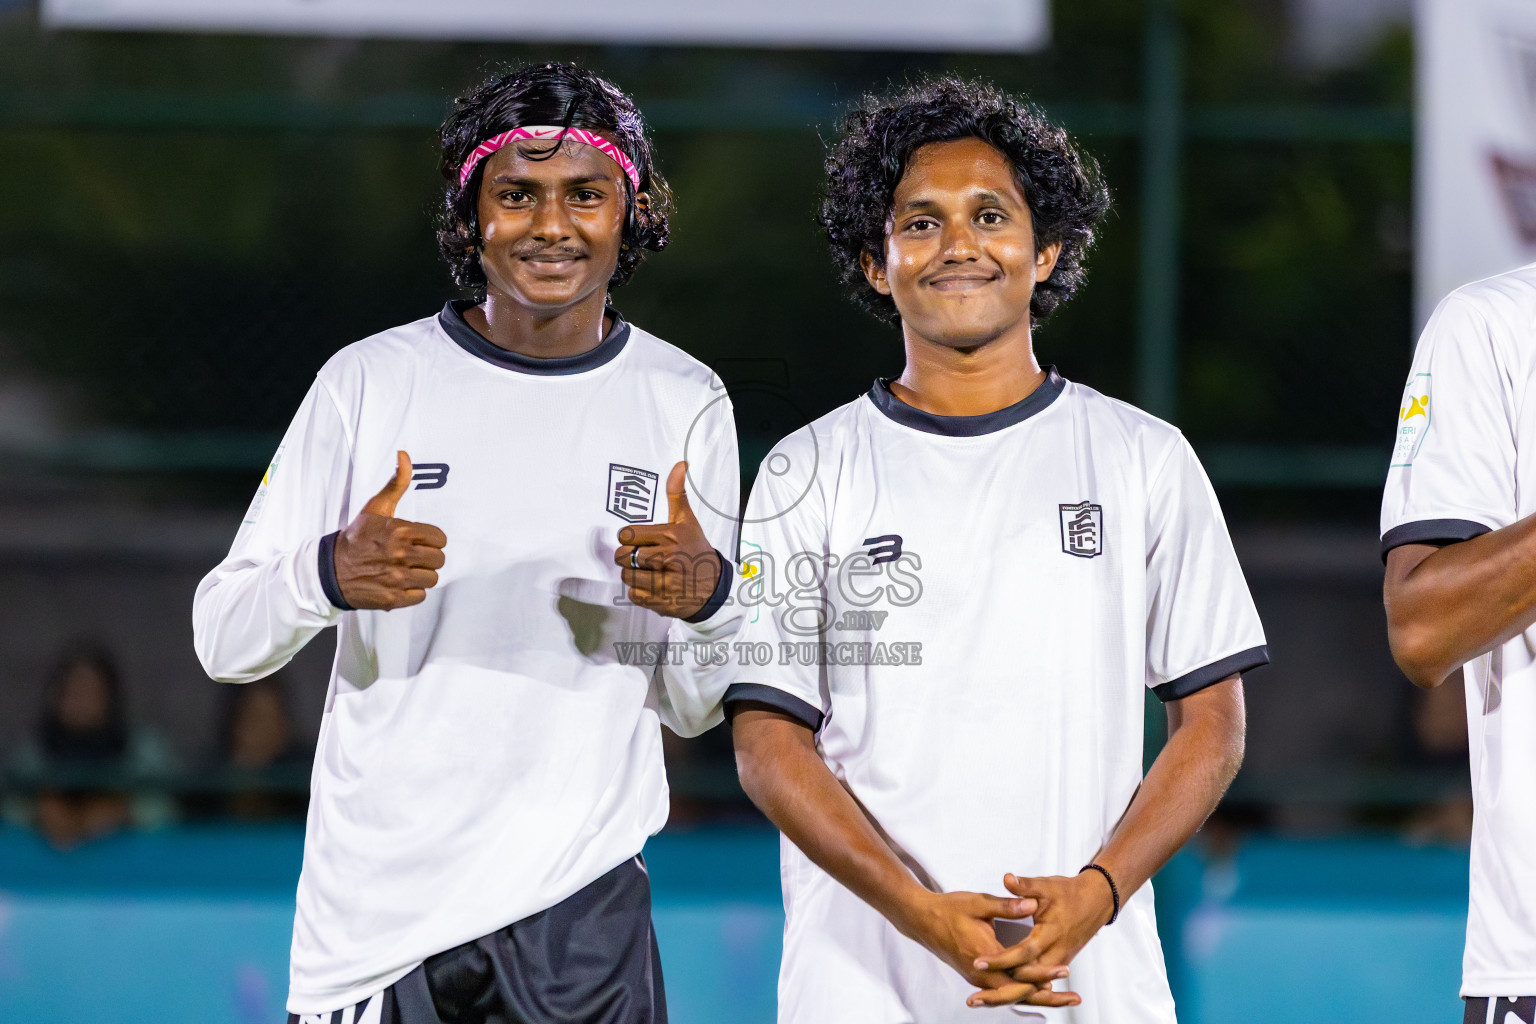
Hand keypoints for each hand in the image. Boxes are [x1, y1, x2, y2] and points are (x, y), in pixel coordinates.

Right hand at [333, 451, 447, 609]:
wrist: (330, 569)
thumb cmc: (356, 538)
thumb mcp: (376, 508)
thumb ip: (396, 483)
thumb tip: (404, 456)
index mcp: (400, 531)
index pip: (440, 538)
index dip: (431, 540)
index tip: (419, 541)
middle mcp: (400, 554)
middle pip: (439, 560)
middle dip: (428, 558)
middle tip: (412, 556)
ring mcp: (397, 577)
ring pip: (432, 578)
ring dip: (421, 575)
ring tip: (405, 570)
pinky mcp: (393, 598)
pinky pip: (420, 596)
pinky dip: (412, 592)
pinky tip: (399, 583)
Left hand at [613, 461, 721, 618]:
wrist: (715, 586)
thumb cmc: (695, 549)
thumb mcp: (687, 521)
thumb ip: (677, 494)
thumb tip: (680, 464)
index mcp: (671, 536)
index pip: (627, 535)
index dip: (629, 539)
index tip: (639, 541)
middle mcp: (669, 559)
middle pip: (623, 557)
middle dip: (627, 558)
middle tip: (640, 558)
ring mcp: (666, 583)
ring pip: (627, 577)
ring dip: (632, 575)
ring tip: (647, 572)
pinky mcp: (663, 602)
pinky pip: (634, 595)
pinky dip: (639, 592)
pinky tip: (653, 586)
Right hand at [892, 890, 1072, 1004]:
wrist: (921, 919)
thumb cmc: (948, 909)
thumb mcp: (978, 902)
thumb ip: (1007, 905)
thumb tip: (1032, 904)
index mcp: (984, 955)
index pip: (1019, 972)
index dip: (1044, 972)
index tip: (1065, 970)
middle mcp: (981, 974)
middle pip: (1019, 993)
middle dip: (1048, 996)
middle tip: (1074, 997)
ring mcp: (977, 979)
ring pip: (1012, 996)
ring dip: (1038, 998)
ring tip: (1063, 999)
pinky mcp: (976, 977)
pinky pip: (1003, 992)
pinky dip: (1022, 994)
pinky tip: (1037, 992)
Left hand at [965, 870, 1114, 1007]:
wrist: (1096, 901)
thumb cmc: (1070, 893)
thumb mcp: (1046, 886)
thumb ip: (1025, 886)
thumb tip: (1007, 879)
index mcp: (1050, 934)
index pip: (1023, 953)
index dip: (1000, 959)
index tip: (979, 962)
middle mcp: (1056, 952)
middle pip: (1027, 977)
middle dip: (1001, 986)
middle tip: (976, 993)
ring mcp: (1058, 960)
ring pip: (1032, 983)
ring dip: (1009, 990)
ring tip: (982, 995)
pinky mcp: (1058, 962)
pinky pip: (1037, 980)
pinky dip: (1020, 986)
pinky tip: (1002, 988)